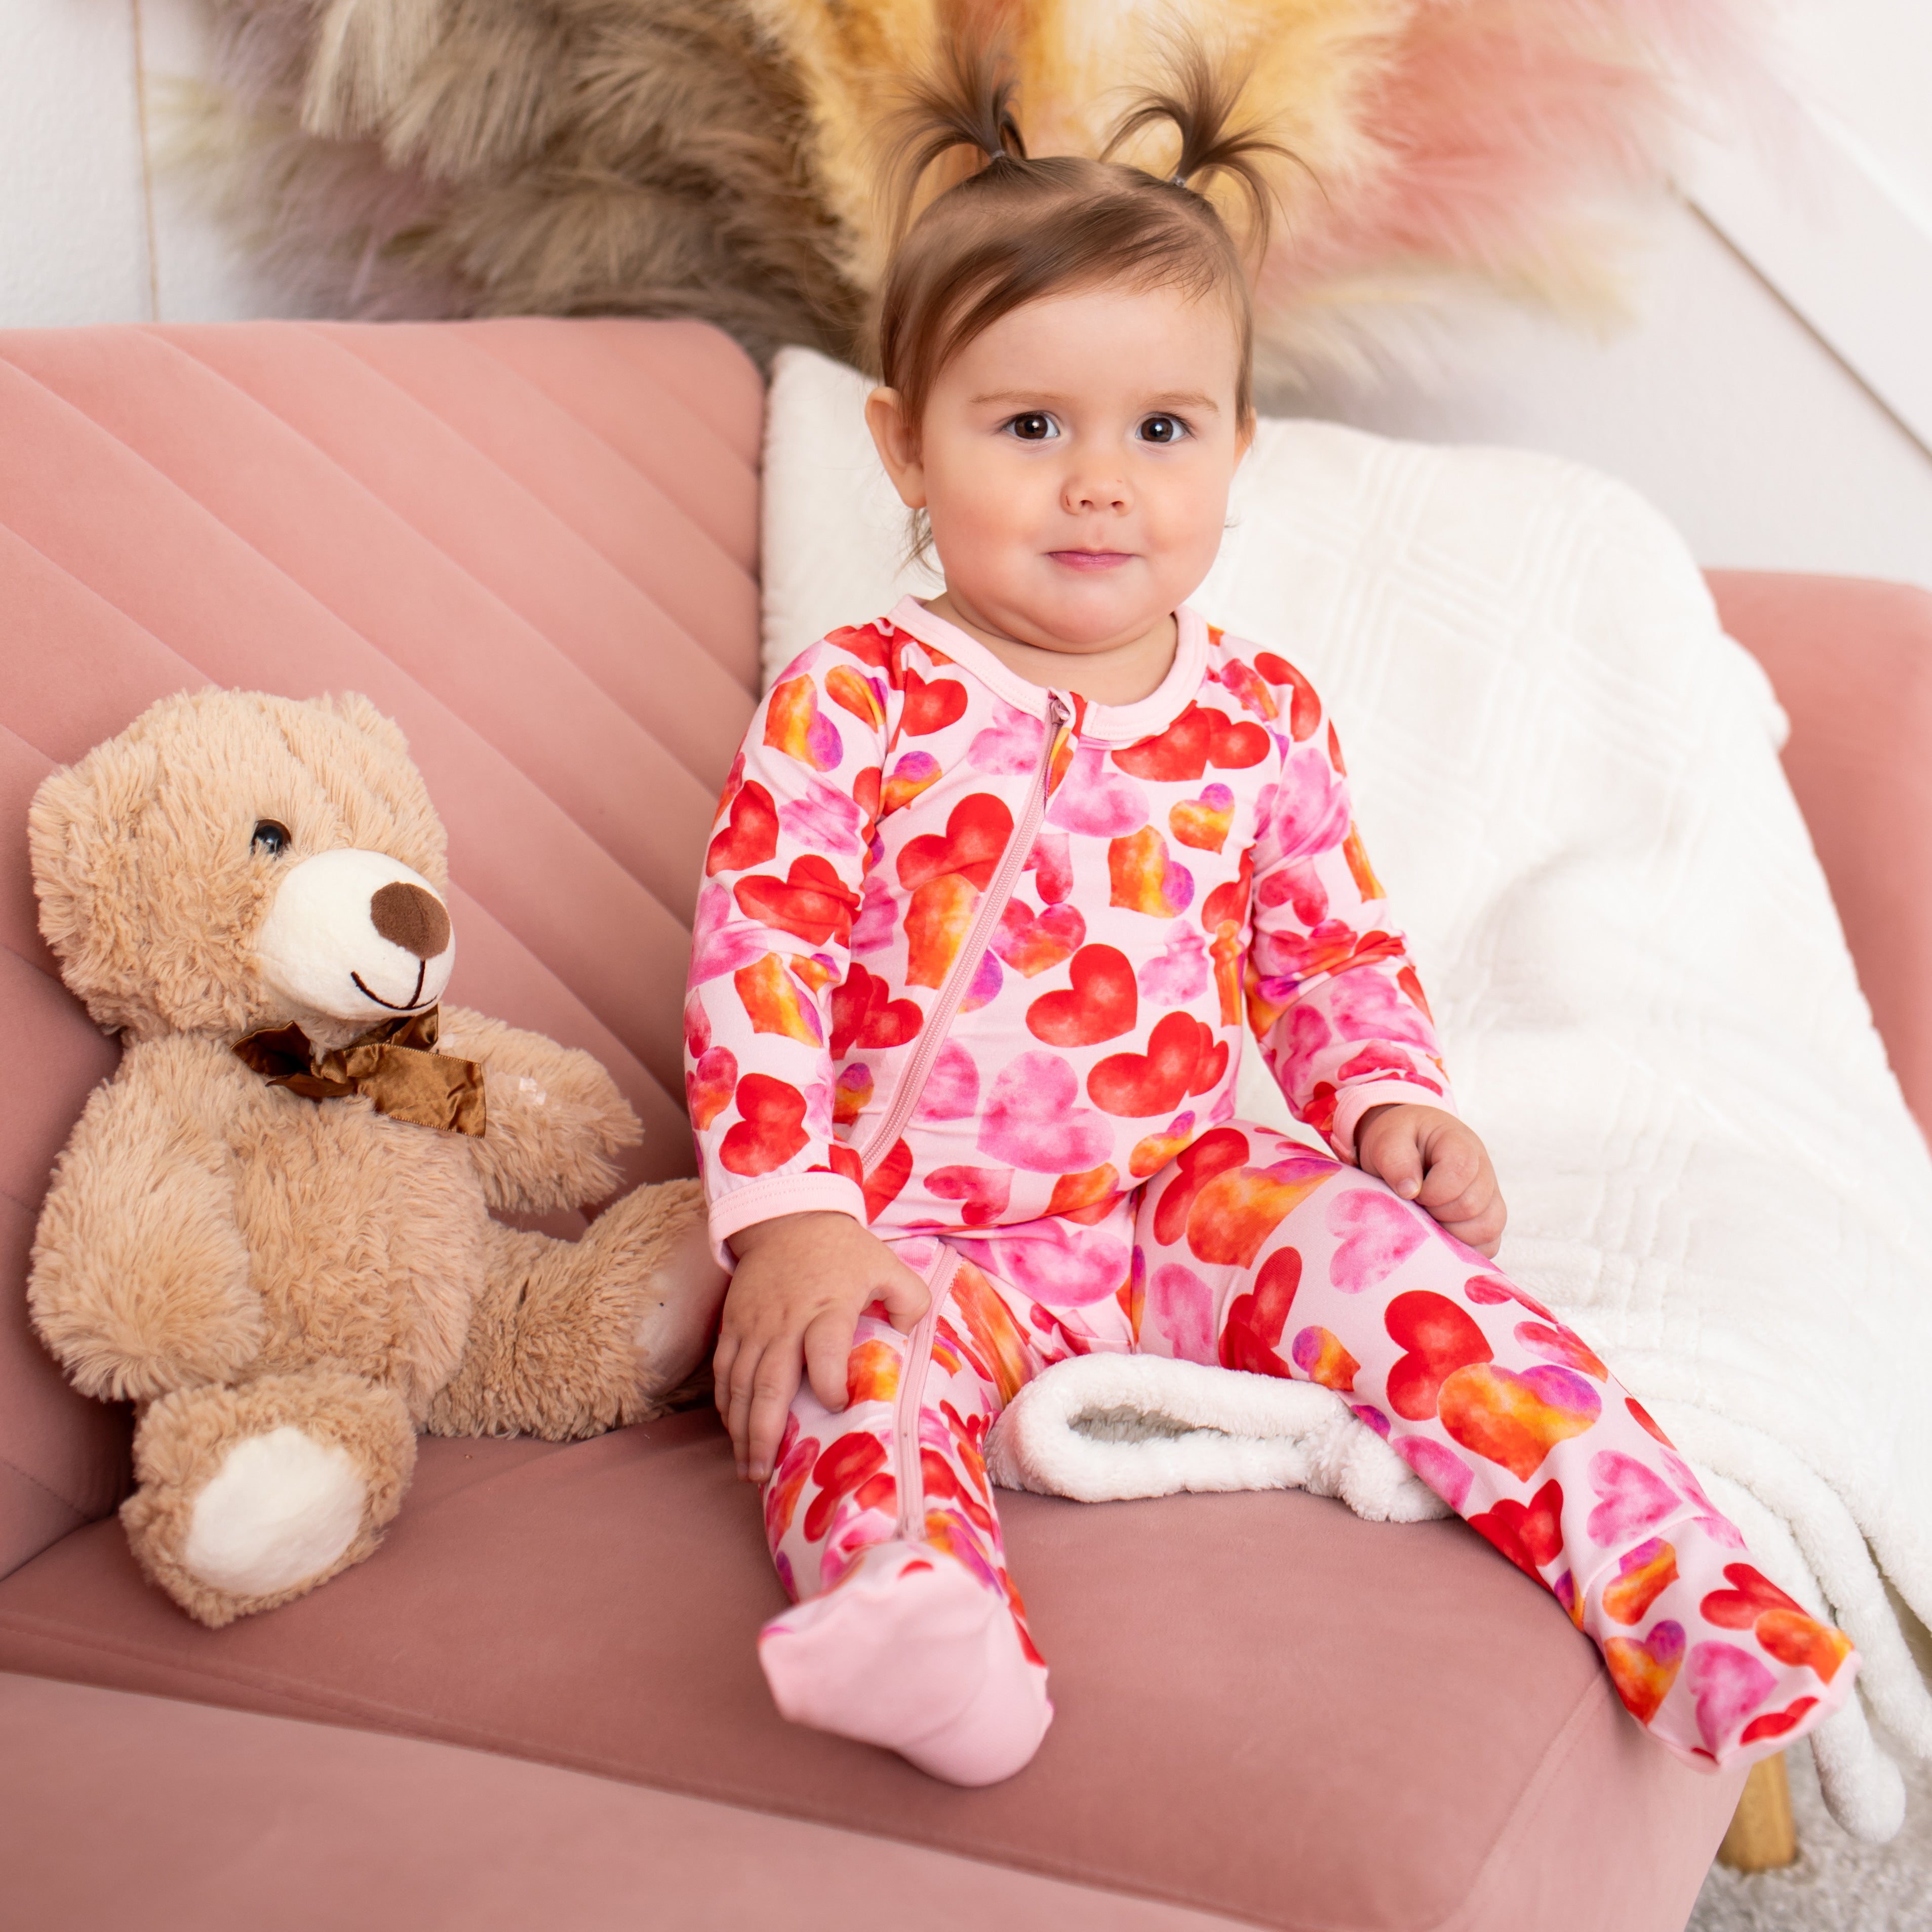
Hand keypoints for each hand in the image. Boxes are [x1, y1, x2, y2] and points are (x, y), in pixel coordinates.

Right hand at [715, 1211, 928, 1483]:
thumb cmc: (842, 1250)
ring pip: (740, 1384)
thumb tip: (913, 1336)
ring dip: (741, 1429)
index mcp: (827, 1308)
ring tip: (749, 1467)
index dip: (831, 1385)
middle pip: (769, 1382)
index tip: (839, 1408)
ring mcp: (754, 1325)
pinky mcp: (733, 1324)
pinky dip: (725, 1404)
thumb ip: (910, 1299)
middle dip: (765, 1432)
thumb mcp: (886, 1265)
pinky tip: (733, 1431)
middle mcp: (785, 1321)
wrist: (788, 1216)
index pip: (825, 1353)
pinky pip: (723, 1370)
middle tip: (766, 1473)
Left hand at [1355, 1104, 1506, 1257]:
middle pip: (1472, 1205)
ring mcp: (1489, 1196)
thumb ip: (1395, 1159)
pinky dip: (1465, 1249)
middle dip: (1437, 1213)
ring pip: (1488, 1229)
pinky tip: (1442, 1237)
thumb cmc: (1400, 1141)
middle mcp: (1483, 1170)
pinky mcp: (1487, 1218)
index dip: (1432, 1190)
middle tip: (1418, 1205)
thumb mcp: (1388, 1139)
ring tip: (1430, 1220)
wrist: (1408, 1143)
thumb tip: (1409, 1191)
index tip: (1411, 1191)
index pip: (1460, 1171)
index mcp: (1461, 1143)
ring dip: (1452, 1234)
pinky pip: (1490, 1244)